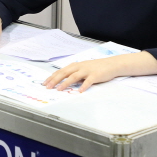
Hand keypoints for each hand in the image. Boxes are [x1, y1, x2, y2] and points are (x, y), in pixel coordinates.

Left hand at [42, 51, 156, 92]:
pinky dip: (83, 86)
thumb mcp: (83, 68)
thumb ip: (74, 73)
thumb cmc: (96, 67)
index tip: (45, 83)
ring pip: (74, 76)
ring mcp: (87, 70)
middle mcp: (79, 66)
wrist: (112, 64)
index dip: (52, 77)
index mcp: (75, 65)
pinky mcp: (95, 75)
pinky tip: (79, 91)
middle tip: (48, 87)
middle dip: (55, 80)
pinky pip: (88, 81)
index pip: (61, 71)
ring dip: (65, 83)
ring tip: (59, 90)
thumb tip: (62, 81)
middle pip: (64, 73)